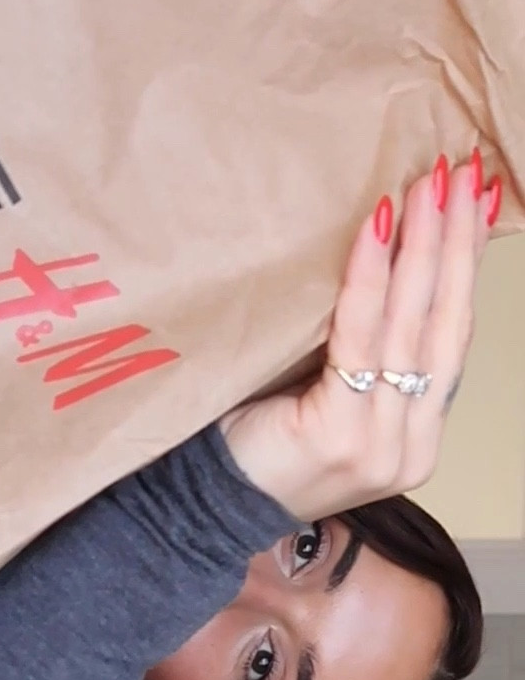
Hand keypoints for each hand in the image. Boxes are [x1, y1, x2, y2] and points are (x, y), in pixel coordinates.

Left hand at [220, 154, 500, 523]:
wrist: (204, 506)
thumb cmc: (255, 441)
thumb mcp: (328, 394)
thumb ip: (366, 353)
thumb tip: (388, 257)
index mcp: (416, 437)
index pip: (453, 339)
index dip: (467, 267)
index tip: (476, 202)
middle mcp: (409, 446)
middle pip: (445, 326)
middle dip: (457, 243)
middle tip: (462, 173)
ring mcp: (380, 445)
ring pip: (411, 327)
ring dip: (424, 246)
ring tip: (429, 185)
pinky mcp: (341, 435)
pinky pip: (359, 338)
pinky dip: (369, 277)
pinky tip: (376, 227)